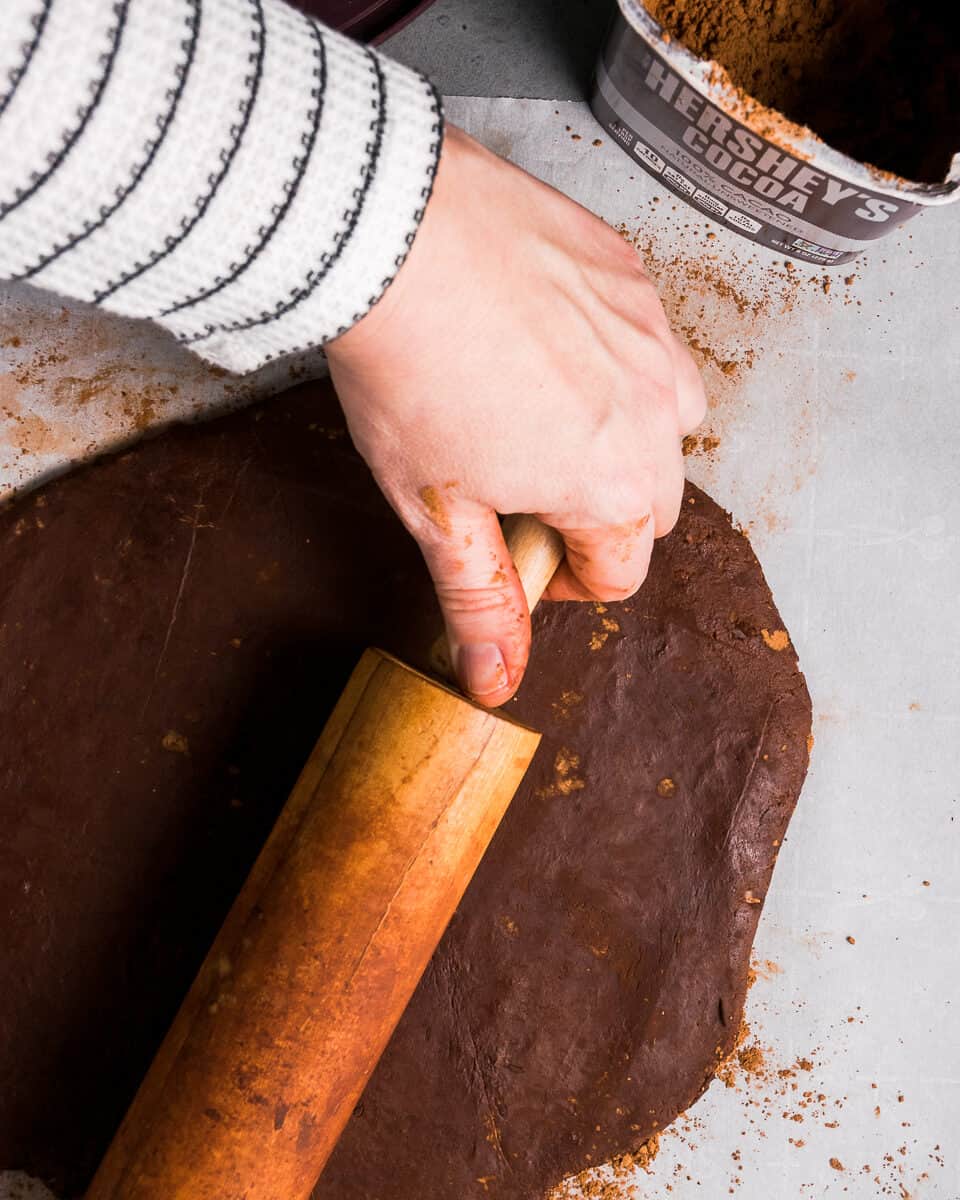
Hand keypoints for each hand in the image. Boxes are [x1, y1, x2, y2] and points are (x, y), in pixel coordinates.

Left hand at [326, 125, 704, 707]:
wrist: (393, 231)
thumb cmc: (408, 372)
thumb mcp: (435, 508)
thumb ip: (479, 599)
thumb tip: (496, 681)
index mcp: (612, 485)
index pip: (621, 572)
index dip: (562, 580)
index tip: (515, 553)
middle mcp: (654, 414)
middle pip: (654, 502)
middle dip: (601, 512)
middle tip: (525, 486)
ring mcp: (651, 336)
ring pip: (667, 418)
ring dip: (624, 436)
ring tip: (547, 415)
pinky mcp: (631, 275)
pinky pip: (648, 340)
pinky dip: (614, 359)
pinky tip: (548, 342)